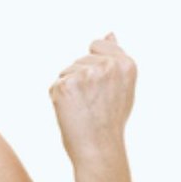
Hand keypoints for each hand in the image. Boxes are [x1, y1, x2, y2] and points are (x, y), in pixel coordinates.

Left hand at [49, 32, 135, 163]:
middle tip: (92, 104)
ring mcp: (86, 74)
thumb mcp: (121, 86)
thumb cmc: (109, 120)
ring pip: (65, 72)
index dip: (93, 65)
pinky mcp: (66, 85)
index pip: (98, 44)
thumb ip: (115, 59)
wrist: (99, 148)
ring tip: (83, 109)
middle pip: (79, 59)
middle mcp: (108, 65)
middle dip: (80, 79)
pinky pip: (54, 85)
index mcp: (126, 64)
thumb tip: (109, 33)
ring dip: (68, 89)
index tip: (99, 88)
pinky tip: (71, 112)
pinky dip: (57, 99)